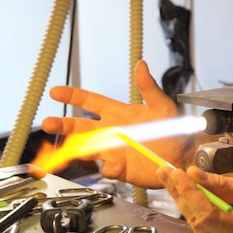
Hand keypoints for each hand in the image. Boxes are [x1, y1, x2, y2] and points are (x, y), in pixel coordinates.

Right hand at [42, 60, 191, 186]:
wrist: (185, 157)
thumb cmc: (175, 131)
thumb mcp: (163, 106)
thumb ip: (149, 87)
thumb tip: (141, 64)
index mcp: (119, 113)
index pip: (91, 102)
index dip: (73, 96)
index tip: (55, 92)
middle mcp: (112, 132)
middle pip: (80, 127)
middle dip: (62, 124)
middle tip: (47, 122)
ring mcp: (114, 151)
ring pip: (85, 149)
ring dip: (73, 148)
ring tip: (62, 150)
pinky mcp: (120, 169)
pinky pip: (106, 168)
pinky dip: (107, 167)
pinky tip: (113, 164)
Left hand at [159, 166, 232, 232]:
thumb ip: (226, 185)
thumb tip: (195, 176)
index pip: (206, 215)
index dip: (187, 194)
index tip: (174, 173)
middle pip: (197, 222)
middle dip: (180, 194)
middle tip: (166, 172)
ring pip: (198, 229)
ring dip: (188, 204)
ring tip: (178, 181)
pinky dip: (200, 216)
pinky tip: (197, 199)